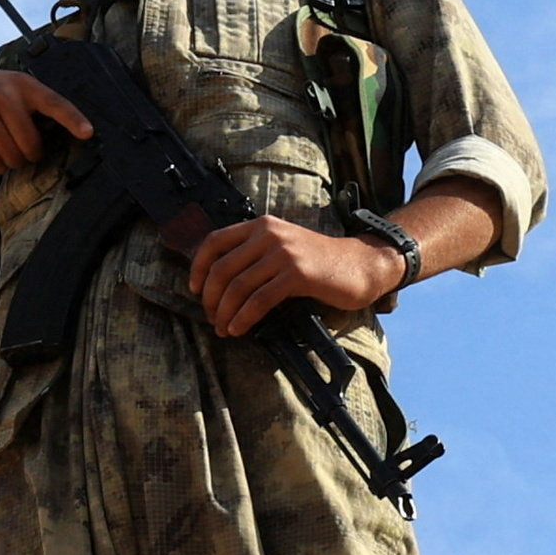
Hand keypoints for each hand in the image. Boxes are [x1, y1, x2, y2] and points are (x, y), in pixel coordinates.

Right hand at [0, 66, 91, 174]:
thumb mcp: (12, 89)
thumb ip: (35, 105)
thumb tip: (67, 133)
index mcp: (23, 84)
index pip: (53, 102)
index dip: (72, 118)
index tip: (88, 132)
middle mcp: (3, 94)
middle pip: (30, 143)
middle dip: (29, 154)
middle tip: (23, 150)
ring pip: (11, 155)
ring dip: (10, 162)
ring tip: (3, 150)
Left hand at [189, 214, 401, 337]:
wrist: (361, 263)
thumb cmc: (320, 261)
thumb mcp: (283, 246)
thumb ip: (255, 254)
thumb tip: (219, 283)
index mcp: (261, 225)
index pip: (215, 242)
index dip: (198, 268)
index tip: (194, 290)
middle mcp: (269, 234)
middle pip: (222, 268)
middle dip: (210, 298)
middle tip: (211, 317)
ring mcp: (284, 253)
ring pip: (238, 286)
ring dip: (224, 312)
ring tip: (223, 328)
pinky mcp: (297, 275)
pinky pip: (259, 300)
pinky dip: (244, 318)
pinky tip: (239, 328)